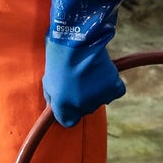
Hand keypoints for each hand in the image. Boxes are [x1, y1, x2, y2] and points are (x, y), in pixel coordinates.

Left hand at [42, 0, 123, 126]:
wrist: (76, 40)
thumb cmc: (58, 57)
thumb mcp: (47, 80)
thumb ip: (52, 98)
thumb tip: (54, 108)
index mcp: (63, 106)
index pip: (69, 122)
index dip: (69, 112)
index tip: (70, 101)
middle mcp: (81, 106)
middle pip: (85, 109)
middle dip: (83, 97)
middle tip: (79, 78)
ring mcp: (99, 98)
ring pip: (100, 99)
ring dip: (97, 89)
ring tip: (90, 71)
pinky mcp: (113, 88)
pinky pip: (115, 91)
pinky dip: (112, 84)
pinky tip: (104, 73)